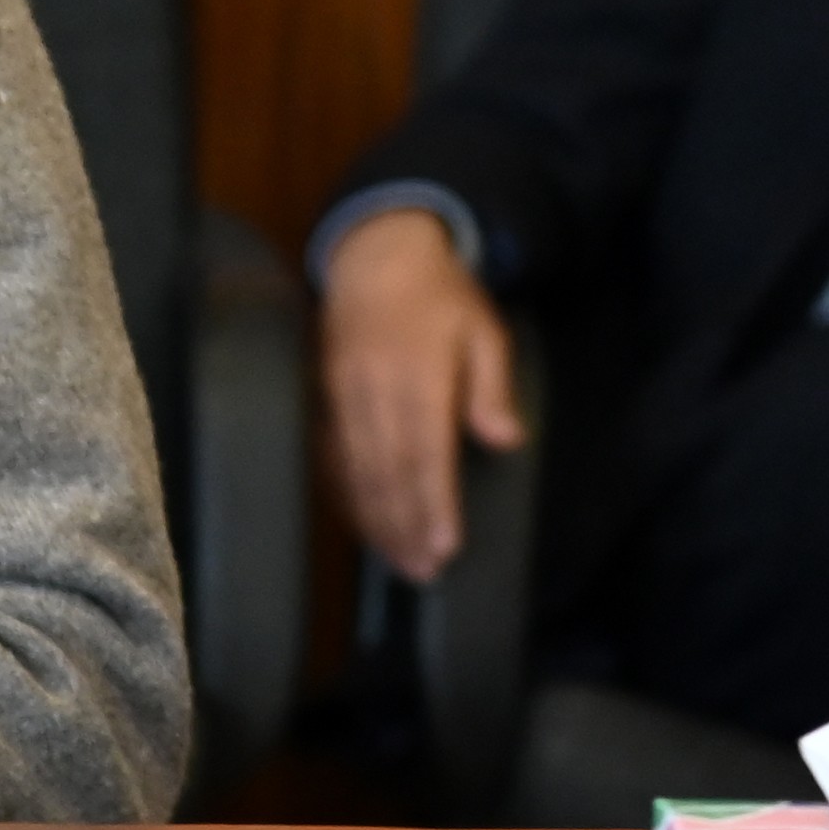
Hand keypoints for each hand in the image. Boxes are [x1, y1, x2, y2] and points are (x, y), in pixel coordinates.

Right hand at [316, 205, 517, 582]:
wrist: (375, 257)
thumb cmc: (441, 297)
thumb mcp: (484, 328)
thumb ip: (492, 386)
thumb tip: (506, 441)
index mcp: (418, 371)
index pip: (425, 449)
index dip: (433, 502)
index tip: (445, 546)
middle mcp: (373, 388)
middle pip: (387, 471)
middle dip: (405, 526)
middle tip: (425, 572)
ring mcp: (340, 395)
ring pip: (356, 471)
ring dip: (376, 522)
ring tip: (400, 562)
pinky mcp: (322, 400)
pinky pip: (331, 459)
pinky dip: (347, 498)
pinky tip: (365, 527)